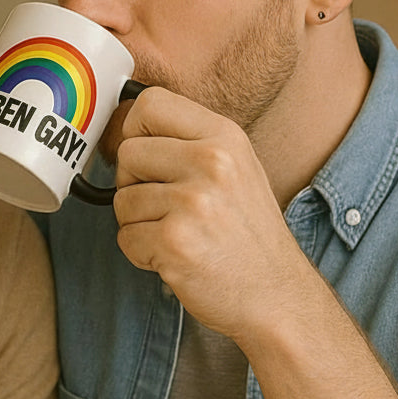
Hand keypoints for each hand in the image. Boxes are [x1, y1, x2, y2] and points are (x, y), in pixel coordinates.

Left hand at [113, 87, 316, 342]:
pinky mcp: (175, 242)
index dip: (135, 130)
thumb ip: (187, 143)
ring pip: (121, 199)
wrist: (276, 295)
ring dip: (138, 223)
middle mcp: (212, 162)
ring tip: (178, 234)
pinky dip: (141, 253)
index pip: (150, 103)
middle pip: (127, 153)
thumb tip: (126, 130)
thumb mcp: (234, 168)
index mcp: (225, 136)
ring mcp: (193, 202)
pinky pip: (125, 238)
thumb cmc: (246, 234)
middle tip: (167, 208)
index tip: (146, 158)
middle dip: (134, 184)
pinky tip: (176, 257)